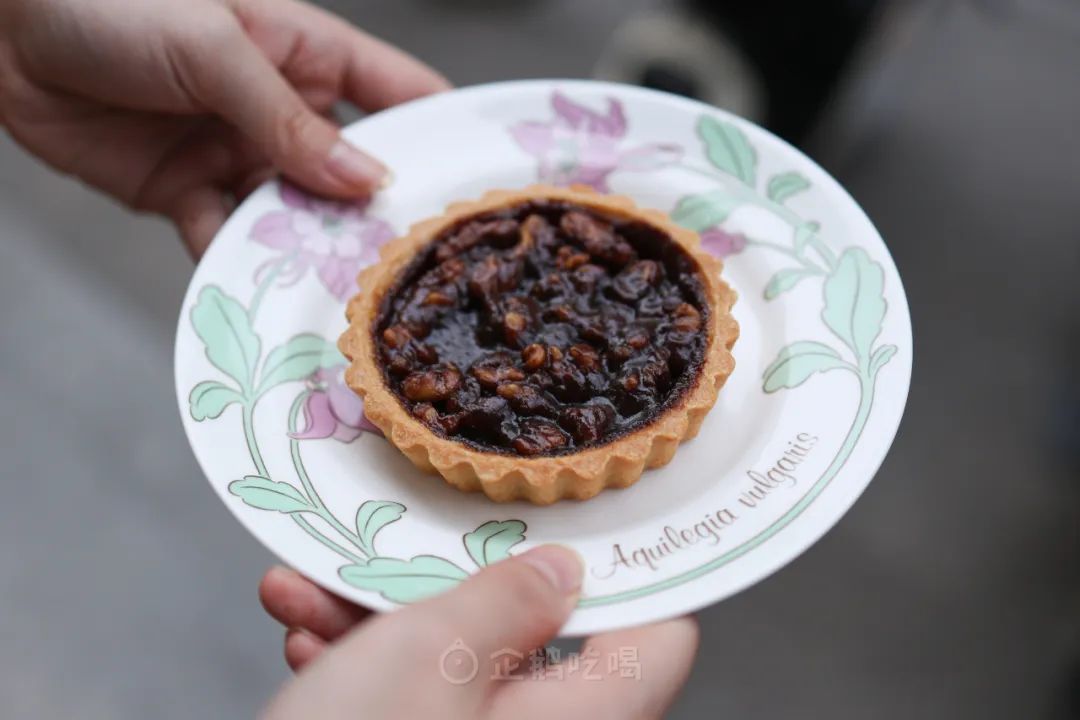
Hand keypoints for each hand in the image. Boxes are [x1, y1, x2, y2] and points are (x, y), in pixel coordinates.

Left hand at [0, 0, 447, 255]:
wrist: (0, 28)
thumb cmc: (112, 0)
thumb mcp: (214, 48)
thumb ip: (289, 119)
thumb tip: (367, 182)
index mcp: (309, 55)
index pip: (400, 98)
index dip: (443, 139)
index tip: (481, 190)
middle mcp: (284, 112)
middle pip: (354, 175)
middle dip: (378, 219)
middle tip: (412, 269)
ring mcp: (238, 155)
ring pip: (295, 218)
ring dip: (311, 254)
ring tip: (341, 296)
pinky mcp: (187, 192)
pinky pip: (225, 238)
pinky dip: (238, 268)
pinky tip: (259, 295)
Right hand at [259, 546, 697, 718]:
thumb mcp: (429, 655)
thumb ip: (508, 599)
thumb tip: (562, 570)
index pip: (659, 639)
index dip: (626, 575)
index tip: (574, 525)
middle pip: (536, 643)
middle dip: (452, 588)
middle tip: (405, 551)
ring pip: (462, 672)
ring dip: (385, 625)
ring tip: (314, 592)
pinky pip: (423, 710)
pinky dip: (370, 675)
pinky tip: (309, 641)